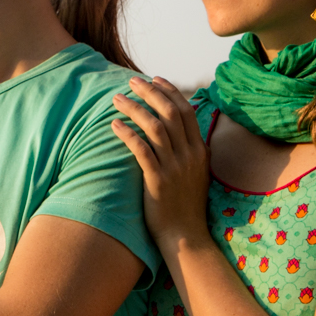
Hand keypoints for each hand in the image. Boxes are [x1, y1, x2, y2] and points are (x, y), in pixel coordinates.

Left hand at [111, 77, 211, 247]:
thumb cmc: (185, 205)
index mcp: (200, 150)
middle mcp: (190, 155)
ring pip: (155, 127)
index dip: (170, 91)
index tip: (155, 79)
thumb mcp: (196, 173)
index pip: (187, 111)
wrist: (185, 236)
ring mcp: (175, 168)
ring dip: (135, 108)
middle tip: (131, 81)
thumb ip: (189, 150)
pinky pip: (141, 150)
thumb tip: (175, 129)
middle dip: (150, 92)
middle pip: (170, 113)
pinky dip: (128, 133)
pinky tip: (114, 125)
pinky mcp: (158, 181)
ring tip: (117, 99)